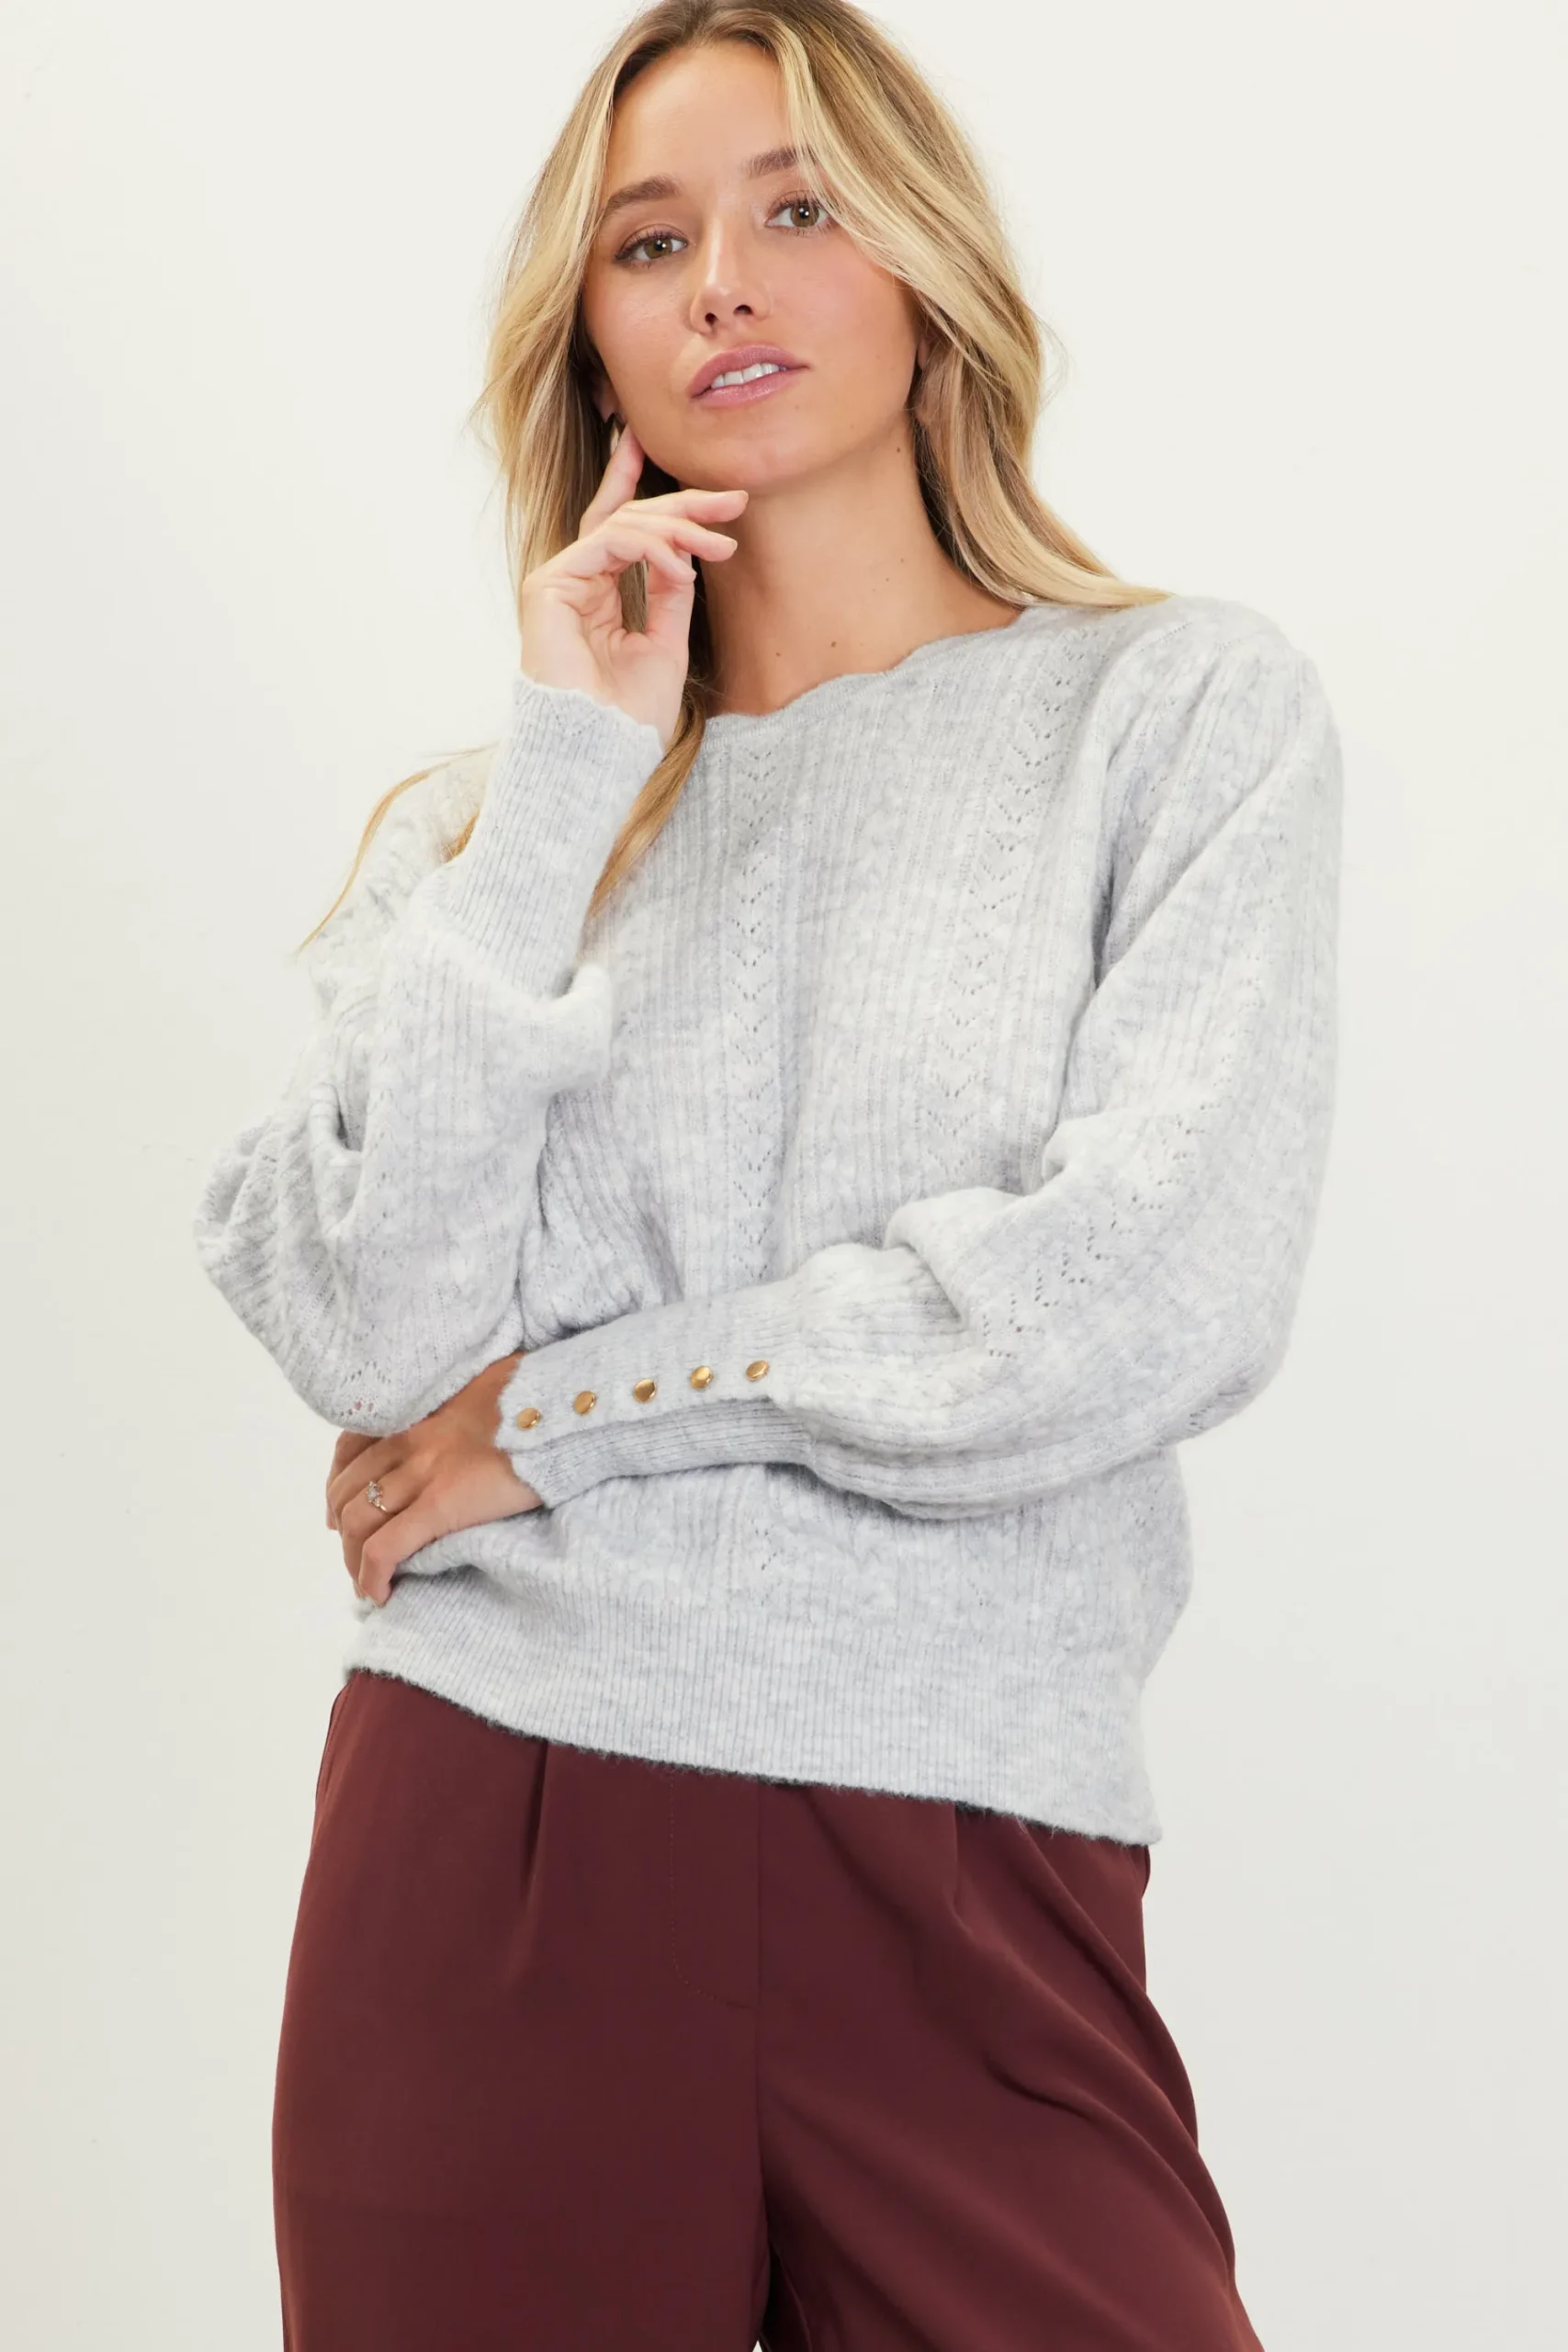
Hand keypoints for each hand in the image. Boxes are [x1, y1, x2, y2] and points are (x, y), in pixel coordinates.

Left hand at [325, 1353, 541, 1606]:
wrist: (564, 1410)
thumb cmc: (538, 1395)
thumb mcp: (485, 1386)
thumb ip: (461, 1404)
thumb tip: (472, 1418)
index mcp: (416, 1411)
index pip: (350, 1447)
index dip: (338, 1481)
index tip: (341, 1506)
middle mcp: (407, 1439)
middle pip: (347, 1490)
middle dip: (341, 1527)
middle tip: (354, 1553)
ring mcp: (421, 1473)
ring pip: (357, 1522)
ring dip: (352, 1559)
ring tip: (366, 1581)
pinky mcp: (440, 1505)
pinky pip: (385, 1548)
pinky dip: (371, 1575)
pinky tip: (378, 1594)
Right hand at [517, 420, 745, 750]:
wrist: (600, 751)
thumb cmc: (629, 716)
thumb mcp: (666, 643)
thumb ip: (670, 593)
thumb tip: (687, 551)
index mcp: (599, 597)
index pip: (628, 534)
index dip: (666, 507)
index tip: (722, 499)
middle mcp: (576, 583)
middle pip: (628, 520)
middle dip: (683, 505)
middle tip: (734, 499)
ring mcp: (559, 581)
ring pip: (622, 526)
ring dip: (678, 529)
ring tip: (720, 546)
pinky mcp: (548, 584)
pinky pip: (607, 543)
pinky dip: (651, 548)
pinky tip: (682, 567)